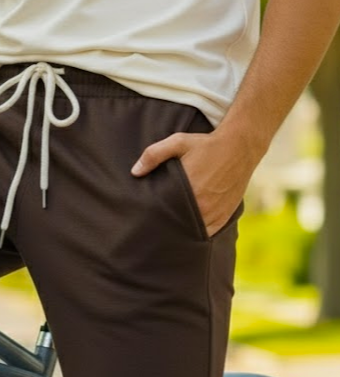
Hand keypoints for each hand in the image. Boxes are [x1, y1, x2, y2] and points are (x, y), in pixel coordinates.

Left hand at [131, 129, 257, 237]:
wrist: (241, 146)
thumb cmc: (207, 144)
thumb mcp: (179, 142)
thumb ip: (154, 154)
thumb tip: (135, 172)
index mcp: (188, 191)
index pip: (165, 214)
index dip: (155, 219)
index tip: (147, 221)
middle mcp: (202, 207)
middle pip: (177, 226)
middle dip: (167, 228)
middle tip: (155, 230)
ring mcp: (214, 214)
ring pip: (192, 233)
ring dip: (182, 232)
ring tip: (169, 233)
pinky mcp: (224, 217)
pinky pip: (207, 233)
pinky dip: (198, 234)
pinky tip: (188, 232)